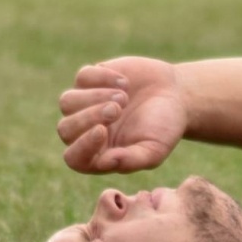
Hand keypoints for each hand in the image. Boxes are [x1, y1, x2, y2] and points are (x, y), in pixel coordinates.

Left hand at [55, 56, 187, 172]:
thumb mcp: (155, 149)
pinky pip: (83, 78)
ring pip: (67, 102)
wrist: (176, 95)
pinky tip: (125, 82)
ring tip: (123, 97)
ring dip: (94, 97)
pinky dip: (103, 78)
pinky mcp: (90, 80)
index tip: (102, 130)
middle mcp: (86, 131)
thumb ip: (132, 160)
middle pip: (65, 129)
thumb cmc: (165, 128)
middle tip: (117, 110)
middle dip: (89, 118)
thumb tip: (105, 163)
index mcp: (100, 154)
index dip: (83, 146)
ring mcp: (85, 104)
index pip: (74, 158)